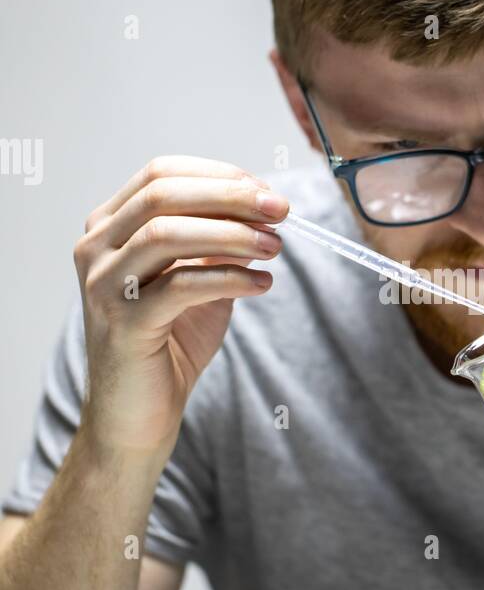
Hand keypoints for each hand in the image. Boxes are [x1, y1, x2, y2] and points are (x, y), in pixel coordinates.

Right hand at [73, 156, 288, 457]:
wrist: (137, 415)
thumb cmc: (169, 343)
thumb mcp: (199, 279)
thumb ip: (220, 243)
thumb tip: (263, 209)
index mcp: (108, 227)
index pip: (161, 174)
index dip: (219, 176)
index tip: (267, 191)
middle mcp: (96, 249)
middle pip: (163, 194)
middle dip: (231, 196)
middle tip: (281, 211)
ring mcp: (104, 285)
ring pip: (168, 234)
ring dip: (233, 234)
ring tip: (275, 247)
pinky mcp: (124, 324)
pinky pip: (182, 285)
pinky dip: (230, 278)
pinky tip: (262, 284)